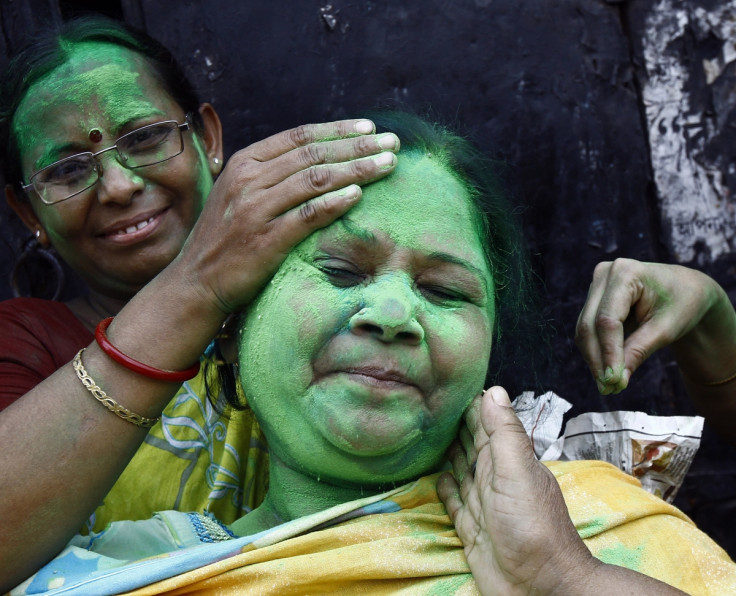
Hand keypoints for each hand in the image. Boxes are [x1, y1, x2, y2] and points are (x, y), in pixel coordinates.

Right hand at [175, 119, 397, 313]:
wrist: (196, 282)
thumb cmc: (225, 240)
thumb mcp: (240, 195)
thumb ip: (272, 176)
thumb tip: (317, 160)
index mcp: (245, 163)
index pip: (299, 137)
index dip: (338, 130)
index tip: (370, 127)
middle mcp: (249, 180)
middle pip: (313, 154)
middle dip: (357, 146)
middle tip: (391, 142)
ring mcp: (255, 209)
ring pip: (315, 180)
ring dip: (356, 170)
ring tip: (387, 164)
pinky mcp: (264, 240)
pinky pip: (306, 215)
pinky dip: (334, 203)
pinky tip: (359, 196)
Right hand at [438, 386, 594, 595]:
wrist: (540, 586)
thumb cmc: (533, 526)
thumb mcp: (518, 471)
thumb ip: (504, 433)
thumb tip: (493, 389)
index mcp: (507, 458)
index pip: (485, 421)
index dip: (467, 401)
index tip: (443, 380)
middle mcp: (493, 475)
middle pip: (469, 441)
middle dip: (451, 422)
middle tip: (425, 400)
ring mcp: (481, 500)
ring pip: (459, 466)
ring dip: (445, 449)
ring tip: (424, 430)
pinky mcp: (469, 525)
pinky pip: (452, 499)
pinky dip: (444, 485)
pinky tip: (435, 473)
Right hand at [575, 258, 732, 393]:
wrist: (686, 289)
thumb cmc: (683, 303)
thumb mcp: (667, 328)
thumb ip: (639, 350)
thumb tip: (616, 379)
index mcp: (626, 273)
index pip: (607, 319)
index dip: (608, 352)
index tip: (613, 380)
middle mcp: (605, 274)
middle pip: (589, 324)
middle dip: (597, 359)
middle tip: (607, 388)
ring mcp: (597, 285)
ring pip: (584, 329)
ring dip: (594, 358)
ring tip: (609, 384)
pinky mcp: (594, 298)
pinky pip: (588, 328)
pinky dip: (597, 350)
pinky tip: (607, 369)